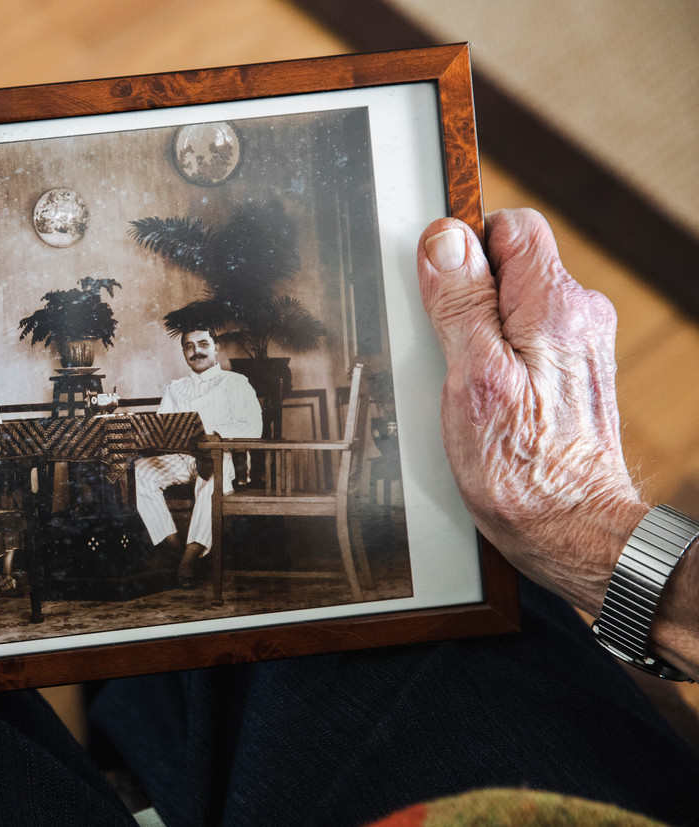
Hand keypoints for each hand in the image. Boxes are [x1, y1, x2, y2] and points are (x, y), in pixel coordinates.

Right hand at [416, 209, 648, 615]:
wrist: (572, 531)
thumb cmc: (522, 469)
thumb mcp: (471, 378)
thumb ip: (460, 303)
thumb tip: (445, 241)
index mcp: (553, 307)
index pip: (512, 227)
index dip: (465, 248)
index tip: (440, 288)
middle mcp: (577, 318)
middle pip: (508, 268)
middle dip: (466, 300)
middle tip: (447, 354)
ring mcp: (578, 348)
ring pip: (512, 309)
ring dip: (478, 337)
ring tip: (464, 388)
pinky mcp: (571, 376)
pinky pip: (522, 344)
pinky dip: (496, 363)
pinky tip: (484, 404)